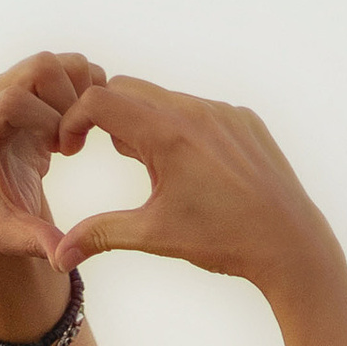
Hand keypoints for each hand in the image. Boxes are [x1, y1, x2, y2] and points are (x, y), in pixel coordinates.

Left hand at [0, 51, 109, 280]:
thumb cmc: (1, 216)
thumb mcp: (15, 236)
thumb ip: (37, 243)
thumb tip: (61, 258)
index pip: (15, 99)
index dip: (45, 120)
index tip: (59, 151)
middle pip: (41, 65)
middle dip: (68, 101)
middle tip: (73, 142)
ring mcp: (15, 83)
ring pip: (61, 61)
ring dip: (82, 96)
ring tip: (76, 136)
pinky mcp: (36, 83)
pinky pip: (72, 67)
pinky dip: (88, 92)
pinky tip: (80, 129)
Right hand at [47, 78, 330, 290]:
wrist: (288, 242)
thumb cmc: (222, 240)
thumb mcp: (154, 236)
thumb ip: (101, 234)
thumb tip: (58, 256)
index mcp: (168, 134)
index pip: (101, 100)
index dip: (74, 119)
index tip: (72, 148)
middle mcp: (195, 111)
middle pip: (128, 89)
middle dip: (108, 118)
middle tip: (113, 157)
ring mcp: (223, 111)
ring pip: (165, 99)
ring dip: (147, 124)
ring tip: (156, 170)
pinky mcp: (243, 118)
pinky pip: (199, 110)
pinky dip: (182, 129)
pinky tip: (194, 170)